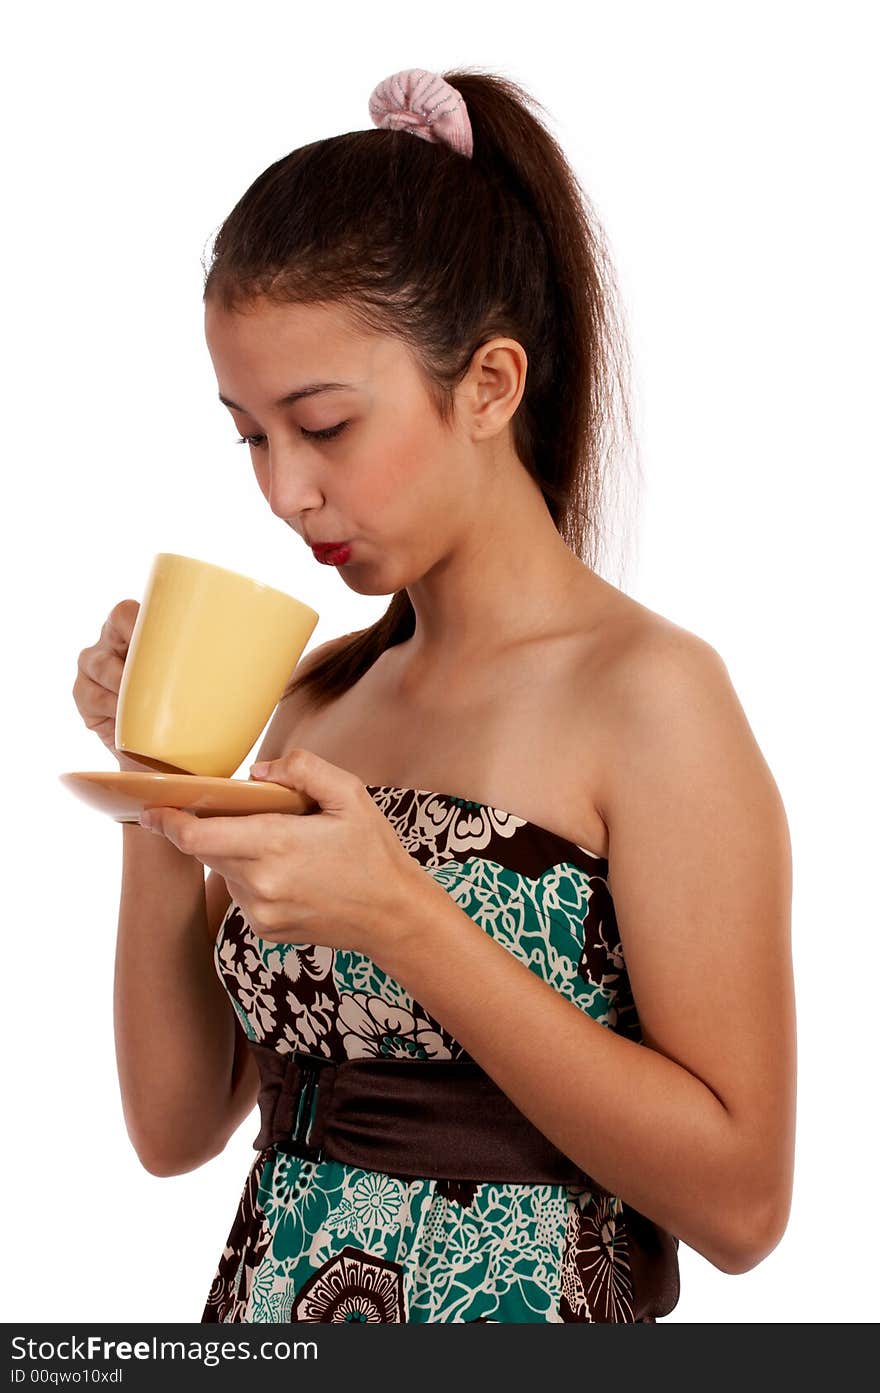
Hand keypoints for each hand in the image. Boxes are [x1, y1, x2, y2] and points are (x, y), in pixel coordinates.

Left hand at [138, 748, 426, 963]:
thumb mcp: (350, 795)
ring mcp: (261, 911)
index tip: (151, 809)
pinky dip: (251, 875)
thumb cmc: (374, 852)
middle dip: (209, 826)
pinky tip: (289, 870)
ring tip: (280, 842)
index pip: (197, 836)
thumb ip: (302, 769)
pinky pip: (241, 893)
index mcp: (276, 844)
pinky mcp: (265, 929)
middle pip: (206, 850)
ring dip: (234, 851)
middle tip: (230, 809)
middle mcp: (260, 883)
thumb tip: (259, 771)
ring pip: (224, 870)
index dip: (167, 821)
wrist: (393, 915)